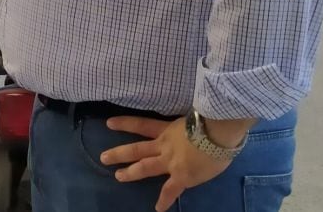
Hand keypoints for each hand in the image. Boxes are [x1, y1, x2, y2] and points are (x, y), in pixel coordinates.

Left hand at [100, 117, 231, 211]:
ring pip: (145, 167)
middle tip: (104, 157)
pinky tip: (158, 209)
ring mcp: (170, 162)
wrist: (219, 134)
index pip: (141, 125)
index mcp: (167, 130)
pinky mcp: (182, 176)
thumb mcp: (194, 118)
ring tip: (118, 177)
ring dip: (131, 173)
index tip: (108, 123)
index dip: (125, 124)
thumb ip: (189, 124)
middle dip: (119, 154)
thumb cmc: (212, 122)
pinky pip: (170, 191)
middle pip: (136, 149)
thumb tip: (196, 124)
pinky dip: (164, 201)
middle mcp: (164, 146)